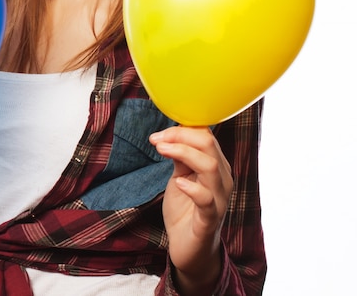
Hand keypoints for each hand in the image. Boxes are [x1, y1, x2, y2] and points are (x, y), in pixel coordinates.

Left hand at [150, 126, 232, 292]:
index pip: (206, 135)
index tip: (159, 134)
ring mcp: (218, 199)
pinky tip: (178, 183)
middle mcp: (222, 179)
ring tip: (162, 151)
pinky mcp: (209, 220)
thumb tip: (168, 135)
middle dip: (180, 136)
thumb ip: (179, 157)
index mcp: (216, 166)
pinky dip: (192, 188)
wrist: (188, 249)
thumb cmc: (185, 209)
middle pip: (209, 144)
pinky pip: (206, 200)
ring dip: (183, 153)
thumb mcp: (180, 177)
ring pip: (210, 166)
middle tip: (157, 139)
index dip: (182, 129)